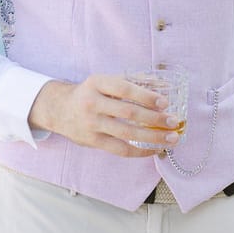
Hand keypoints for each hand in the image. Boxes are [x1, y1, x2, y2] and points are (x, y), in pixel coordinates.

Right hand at [29, 74, 181, 155]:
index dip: (146, 96)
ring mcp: (91, 124)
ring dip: (152, 137)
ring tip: (171, 139)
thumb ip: (133, 81)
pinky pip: (120, 149)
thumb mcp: (105, 81)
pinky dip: (140, 151)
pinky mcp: (93, 141)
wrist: (60, 109)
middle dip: (155, 118)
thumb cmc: (91, 93)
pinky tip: (155, 149)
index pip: (124, 88)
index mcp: (97, 82)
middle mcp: (92, 103)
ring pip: (127, 133)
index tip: (165, 102)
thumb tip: (165, 85)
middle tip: (174, 122)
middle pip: (128, 112)